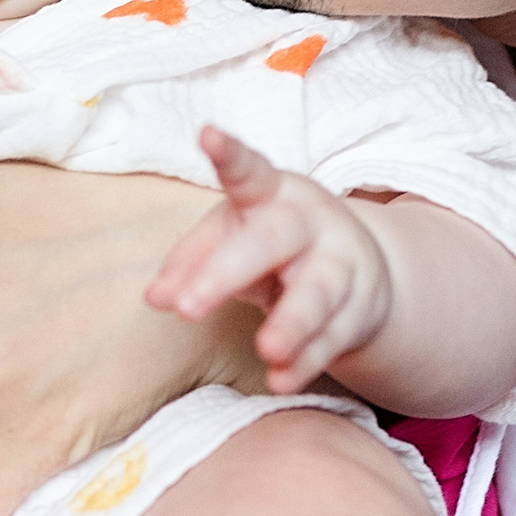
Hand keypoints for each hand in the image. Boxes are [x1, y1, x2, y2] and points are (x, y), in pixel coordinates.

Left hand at [146, 126, 392, 392]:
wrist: (359, 267)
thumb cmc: (273, 244)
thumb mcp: (232, 238)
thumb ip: (192, 263)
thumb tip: (156, 297)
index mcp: (272, 194)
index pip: (249, 172)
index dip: (229, 155)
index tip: (208, 135)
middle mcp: (309, 223)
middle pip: (275, 239)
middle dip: (230, 271)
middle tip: (188, 308)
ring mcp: (341, 265)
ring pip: (319, 292)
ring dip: (292, 323)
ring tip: (266, 349)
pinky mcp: (359, 310)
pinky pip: (332, 338)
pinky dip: (307, 362)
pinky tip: (280, 380)